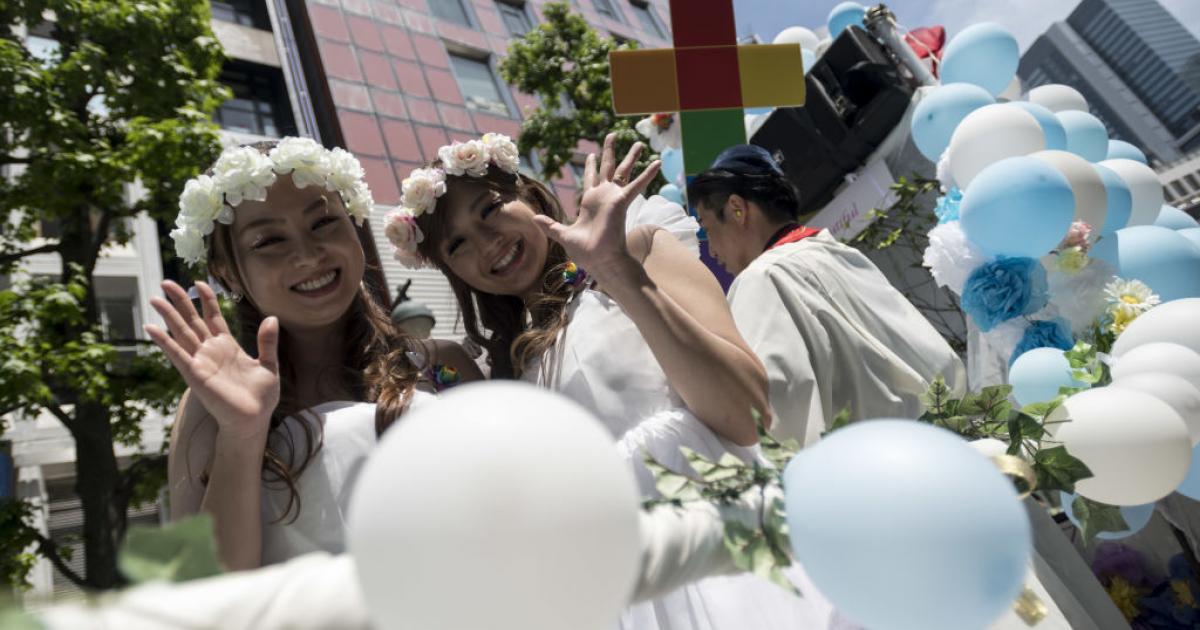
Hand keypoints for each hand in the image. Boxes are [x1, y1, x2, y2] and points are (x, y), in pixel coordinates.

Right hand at [145, 281, 279, 440]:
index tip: (199, 282)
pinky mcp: (195, 374)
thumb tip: (272, 318)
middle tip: (166, 282)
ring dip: (168, 316)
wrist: (253, 419)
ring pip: (182, 333)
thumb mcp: (269, 365)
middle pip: (192, 320)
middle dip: (180, 301)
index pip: (214, 317)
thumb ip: (268, 342)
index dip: (207, 300)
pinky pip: (177, 354)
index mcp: (228, 346)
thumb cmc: (261, 397)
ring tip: (155, 298)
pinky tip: (152, 328)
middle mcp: (211, 351)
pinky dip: (164, 341)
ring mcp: (201, 361)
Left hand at [532, 133, 659, 276]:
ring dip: (631, 157)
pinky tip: (657, 162)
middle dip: (609, 152)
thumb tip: (534, 218)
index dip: (591, 166)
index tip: (592, 154)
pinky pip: (637, 185)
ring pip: (623, 171)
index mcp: (590, 202)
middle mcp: (603, 197)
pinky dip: (647, 174)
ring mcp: (613, 198)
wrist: (599, 261)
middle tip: (612, 135)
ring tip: (639, 143)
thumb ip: (550, 225)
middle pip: (607, 168)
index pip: (591, 178)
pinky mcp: (621, 202)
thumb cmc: (585, 252)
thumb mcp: (563, 234)